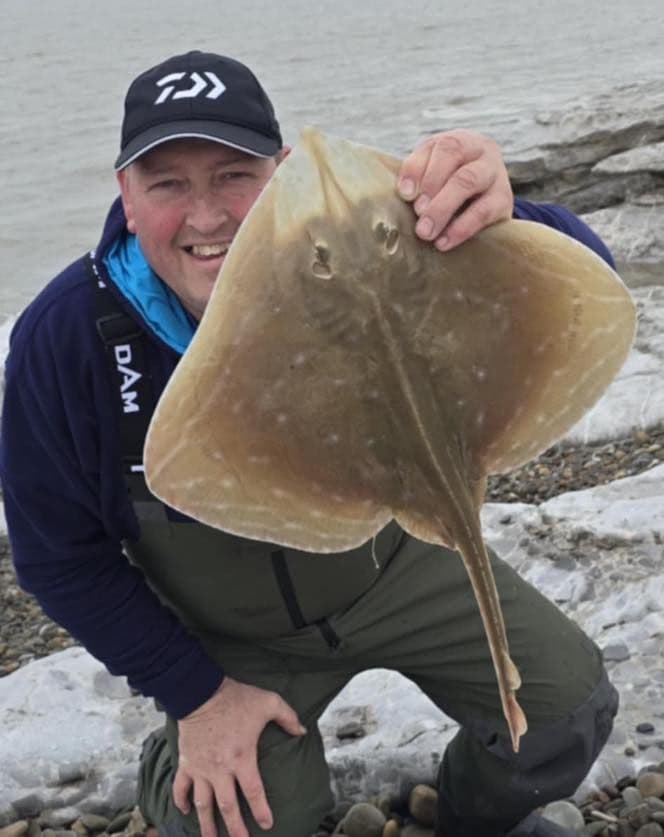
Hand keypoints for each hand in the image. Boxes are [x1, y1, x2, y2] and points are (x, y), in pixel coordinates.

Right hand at [173, 677, 306, 836]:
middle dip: (235, 828)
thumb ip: (288, 717)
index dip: (261, 810)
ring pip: (203, 804)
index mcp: (242, 757)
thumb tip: (302, 731)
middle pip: (228, 806)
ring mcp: (200, 768)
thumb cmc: (236, 698)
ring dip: (206, 824)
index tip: (267, 825)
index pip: (253, 792)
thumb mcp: (268, 702)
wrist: (200, 691)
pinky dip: (181, 801)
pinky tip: (186, 811)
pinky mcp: (186, 762)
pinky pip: (180, 788)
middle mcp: (220, 769)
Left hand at [397, 129, 513, 250]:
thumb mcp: (431, 174)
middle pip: (454, 155)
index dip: (419, 168)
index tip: (404, 194)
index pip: (441, 145)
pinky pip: (483, 212)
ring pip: (468, 181)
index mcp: (460, 141)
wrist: (487, 207)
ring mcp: (496, 173)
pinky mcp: (504, 201)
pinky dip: (460, 228)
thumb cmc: (448, 188)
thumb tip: (406, 192)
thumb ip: (417, 175)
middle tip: (417, 212)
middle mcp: (481, 151)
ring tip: (425, 232)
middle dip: (431, 185)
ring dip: (442, 207)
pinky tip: (443, 242)